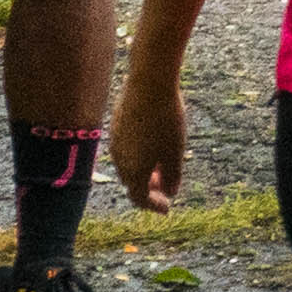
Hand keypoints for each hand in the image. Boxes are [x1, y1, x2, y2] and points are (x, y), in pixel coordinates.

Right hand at [111, 66, 187, 211]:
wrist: (149, 83)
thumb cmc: (166, 120)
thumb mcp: (175, 152)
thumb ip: (172, 176)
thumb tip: (170, 192)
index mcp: (135, 171)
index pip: (140, 198)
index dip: (154, 206)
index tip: (167, 208)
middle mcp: (120, 160)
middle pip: (132, 183)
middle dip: (149, 189)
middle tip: (165, 188)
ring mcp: (116, 141)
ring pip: (127, 165)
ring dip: (143, 171)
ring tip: (160, 166)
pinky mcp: (116, 125)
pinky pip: (125, 148)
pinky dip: (138, 154)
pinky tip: (151, 144)